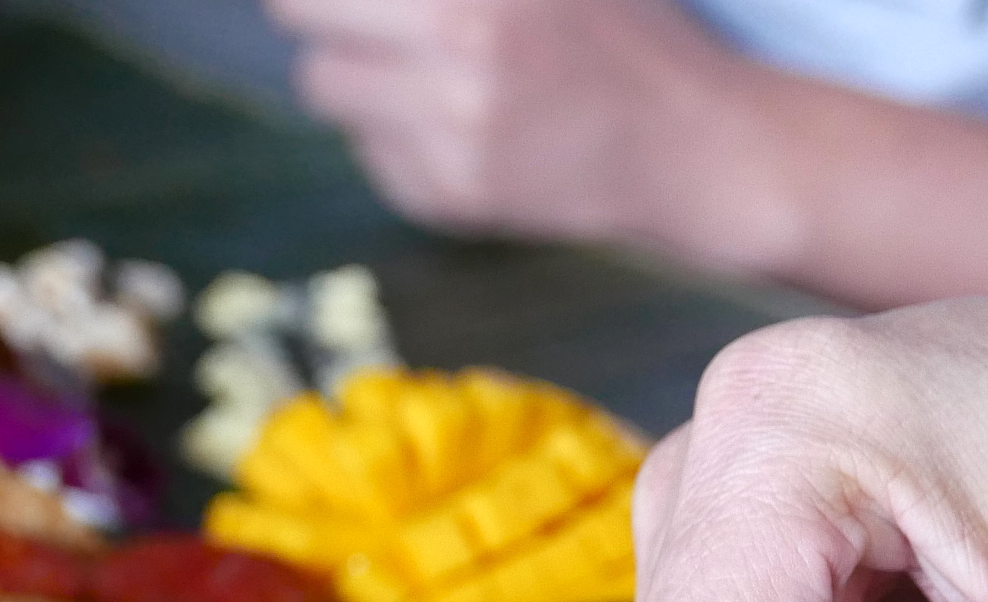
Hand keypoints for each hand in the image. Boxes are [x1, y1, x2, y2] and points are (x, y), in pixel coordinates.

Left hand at [266, 0, 740, 241]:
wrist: (689, 146)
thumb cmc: (617, 31)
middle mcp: (455, 43)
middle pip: (298, 13)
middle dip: (323, 9)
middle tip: (367, 16)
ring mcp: (448, 129)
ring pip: (323, 88)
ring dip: (354, 73)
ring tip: (420, 71)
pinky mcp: (452, 197)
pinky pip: (370, 153)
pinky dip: (397, 137)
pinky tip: (461, 129)